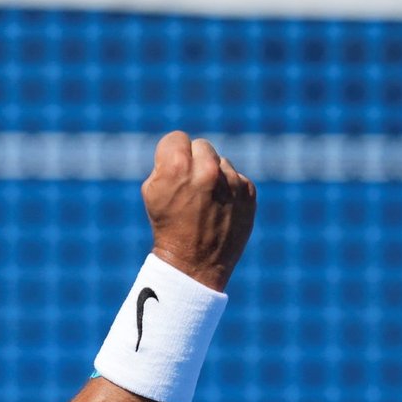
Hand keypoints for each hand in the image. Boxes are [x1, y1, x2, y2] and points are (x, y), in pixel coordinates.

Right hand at [141, 131, 255, 291]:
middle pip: (201, 146)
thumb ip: (165, 164)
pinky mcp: (249, 192)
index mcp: (177, 166)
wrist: (194, 264)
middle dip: (194, 162)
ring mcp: (231, 181)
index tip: (172, 171)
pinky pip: (237, 178)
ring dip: (214, 176)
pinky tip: (220, 210)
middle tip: (190, 187)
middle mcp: (207, 169)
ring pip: (221, 162)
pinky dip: (230, 191)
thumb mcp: (152, 192)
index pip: (177, 138)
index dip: (171, 155)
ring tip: (205, 203)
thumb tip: (183, 150)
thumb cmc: (167, 226)